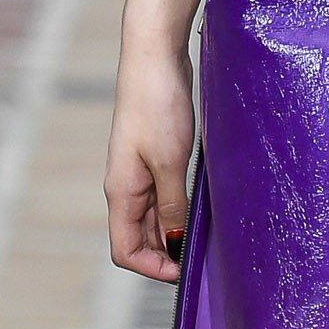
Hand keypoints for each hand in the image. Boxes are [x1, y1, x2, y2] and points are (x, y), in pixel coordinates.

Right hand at [106, 44, 195, 282]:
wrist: (153, 58)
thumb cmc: (157, 105)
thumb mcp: (169, 162)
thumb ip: (172, 206)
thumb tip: (175, 243)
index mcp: (121, 192)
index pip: (125, 251)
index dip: (153, 268)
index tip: (185, 270)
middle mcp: (126, 187)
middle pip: (140, 239)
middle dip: (167, 255)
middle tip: (203, 258)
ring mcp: (139, 173)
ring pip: (154, 219)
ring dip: (175, 233)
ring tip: (207, 237)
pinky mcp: (154, 157)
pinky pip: (164, 196)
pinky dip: (180, 209)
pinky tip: (203, 209)